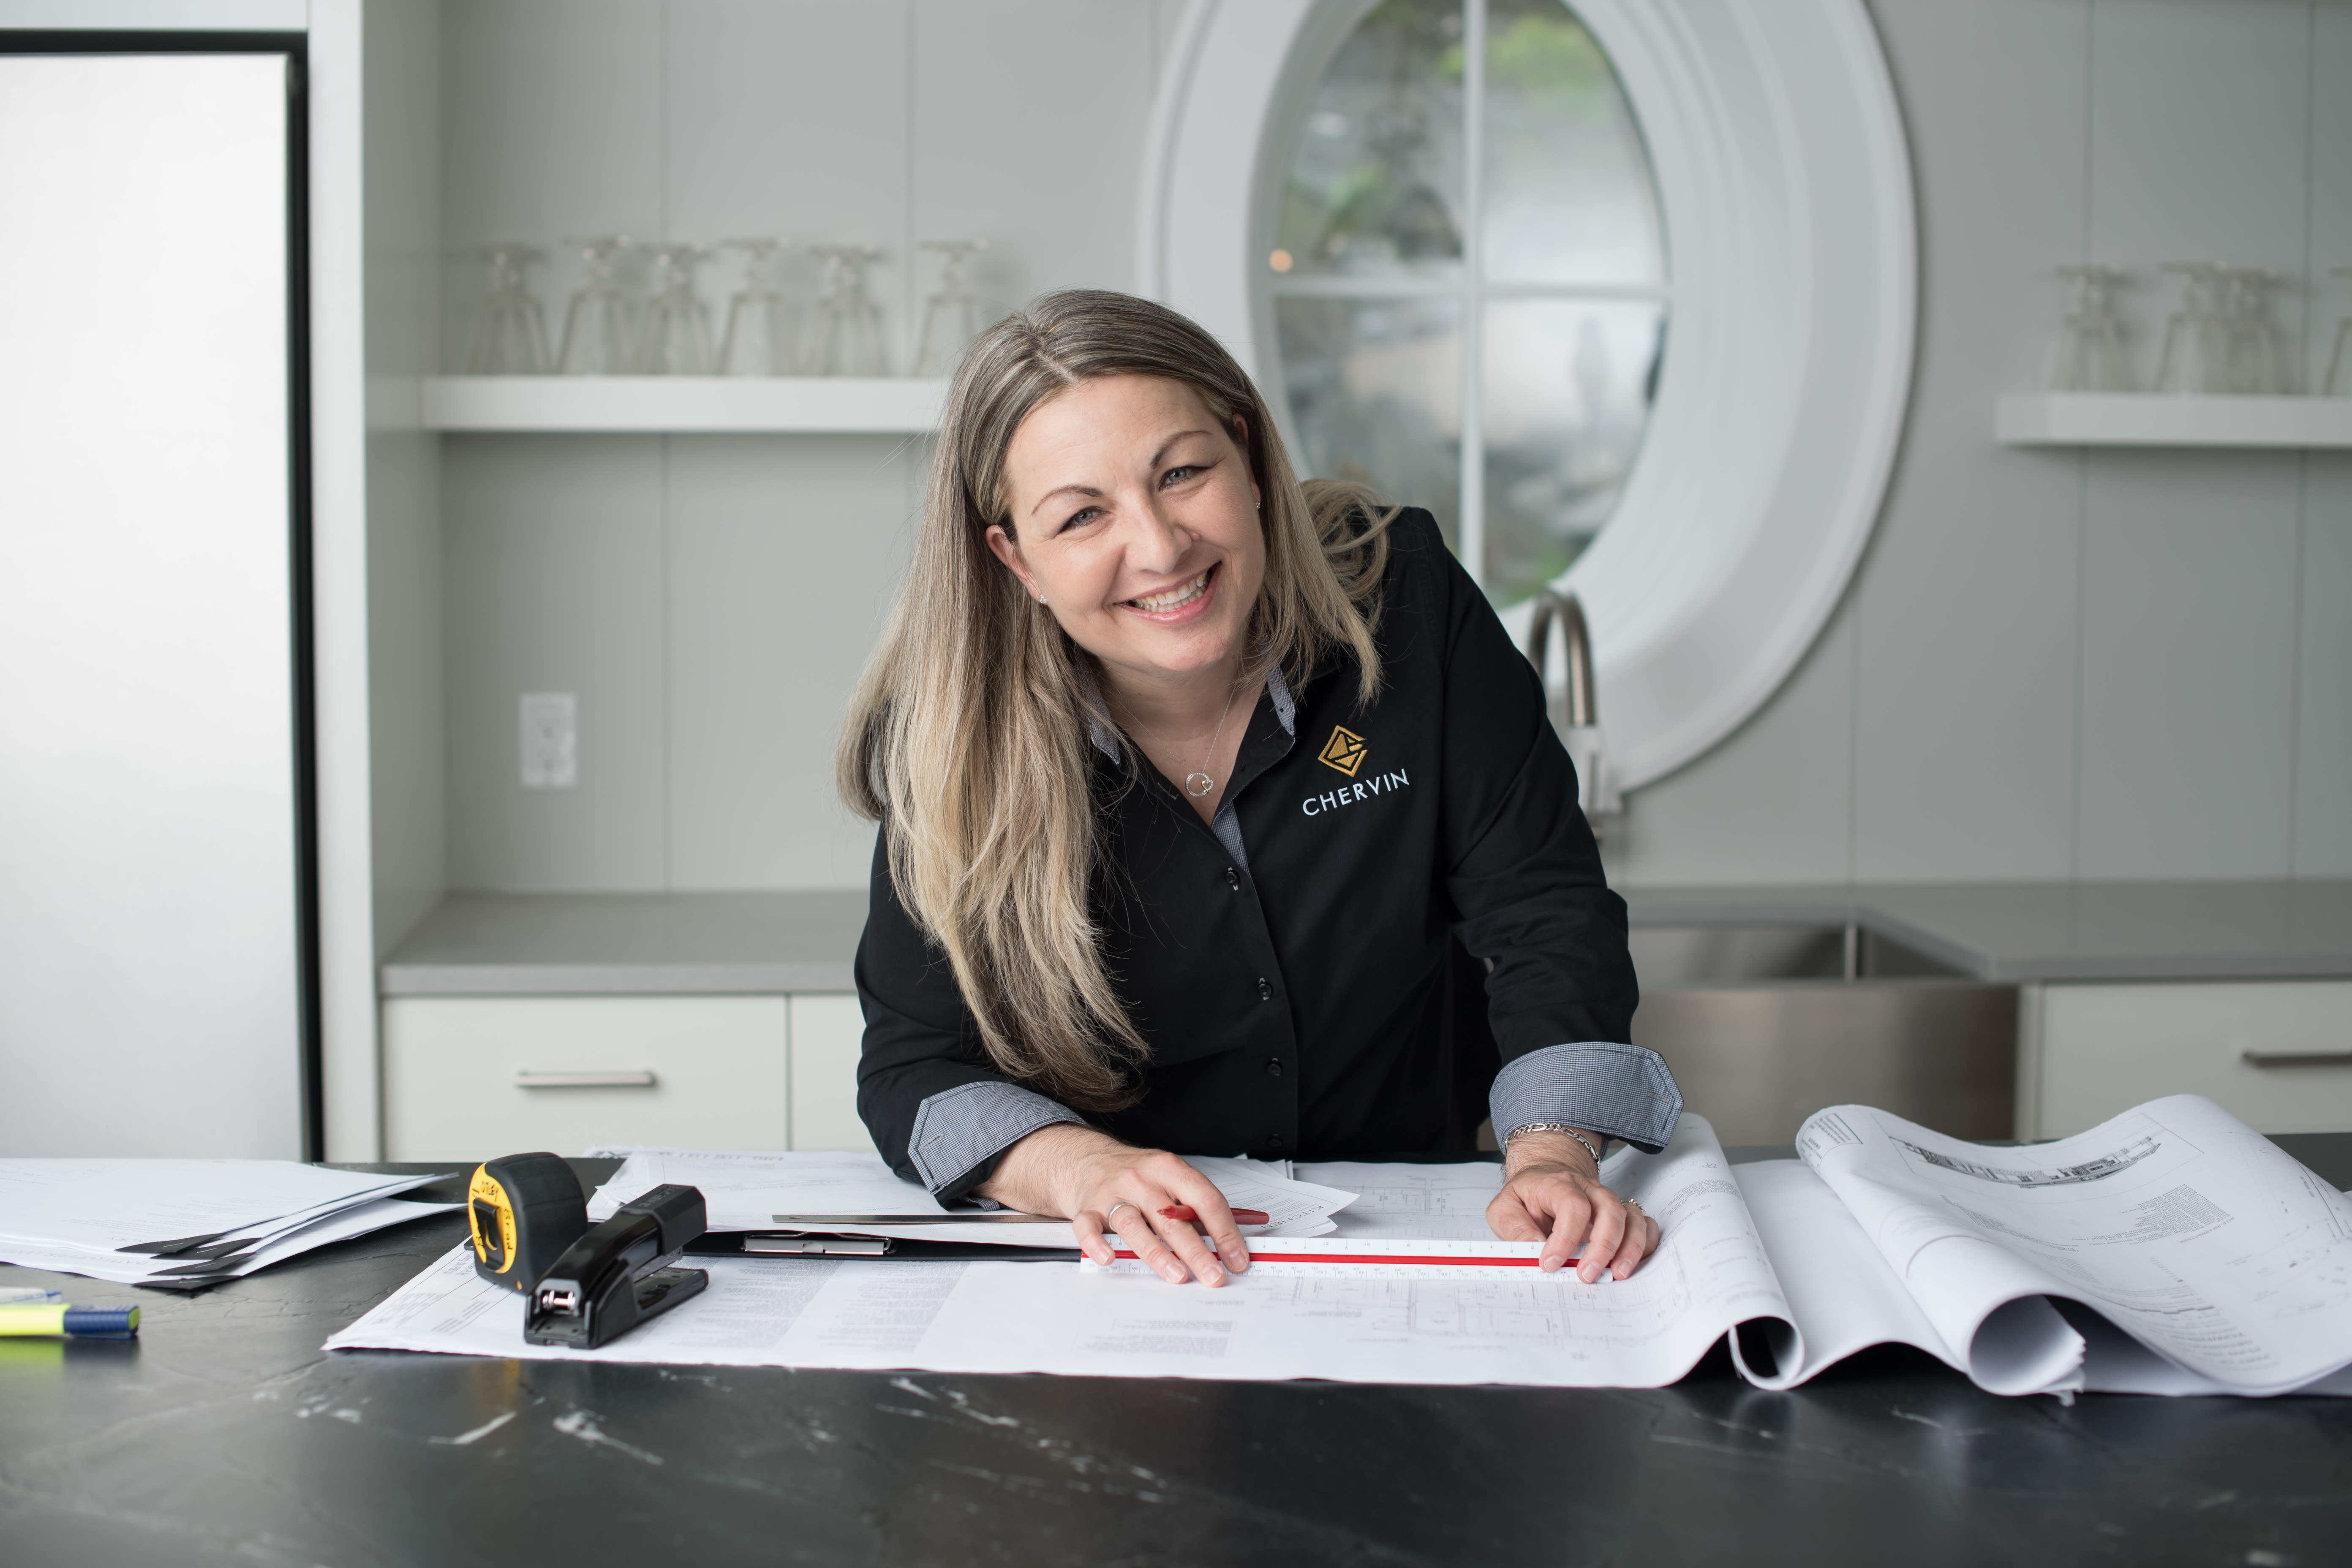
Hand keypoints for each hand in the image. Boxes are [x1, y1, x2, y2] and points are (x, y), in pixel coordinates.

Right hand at [978, 1123, 1249, 1286]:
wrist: (1085, 1160)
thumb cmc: (1136, 1175)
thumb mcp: (1172, 1178)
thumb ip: (1204, 1205)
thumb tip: (1247, 1227)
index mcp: (1169, 1169)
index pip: (1204, 1199)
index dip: (1225, 1231)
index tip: (1236, 1258)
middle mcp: (1141, 1180)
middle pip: (1173, 1218)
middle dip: (1197, 1250)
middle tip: (1213, 1275)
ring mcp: (1113, 1194)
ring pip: (1135, 1225)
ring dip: (1158, 1253)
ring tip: (1177, 1275)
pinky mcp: (1087, 1209)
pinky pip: (1089, 1227)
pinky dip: (1097, 1244)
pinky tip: (1110, 1259)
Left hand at [1485, 1129, 1658, 1282]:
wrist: (1544, 1179)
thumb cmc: (1526, 1197)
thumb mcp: (1504, 1208)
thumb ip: (1514, 1228)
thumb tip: (1534, 1249)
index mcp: (1558, 1184)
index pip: (1572, 1206)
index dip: (1564, 1238)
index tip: (1551, 1264)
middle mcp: (1589, 1189)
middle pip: (1609, 1210)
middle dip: (1602, 1246)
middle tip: (1587, 1275)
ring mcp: (1608, 1200)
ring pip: (1631, 1217)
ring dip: (1629, 1248)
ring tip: (1617, 1275)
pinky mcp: (1621, 1213)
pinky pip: (1644, 1223)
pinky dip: (1646, 1243)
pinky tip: (1634, 1262)